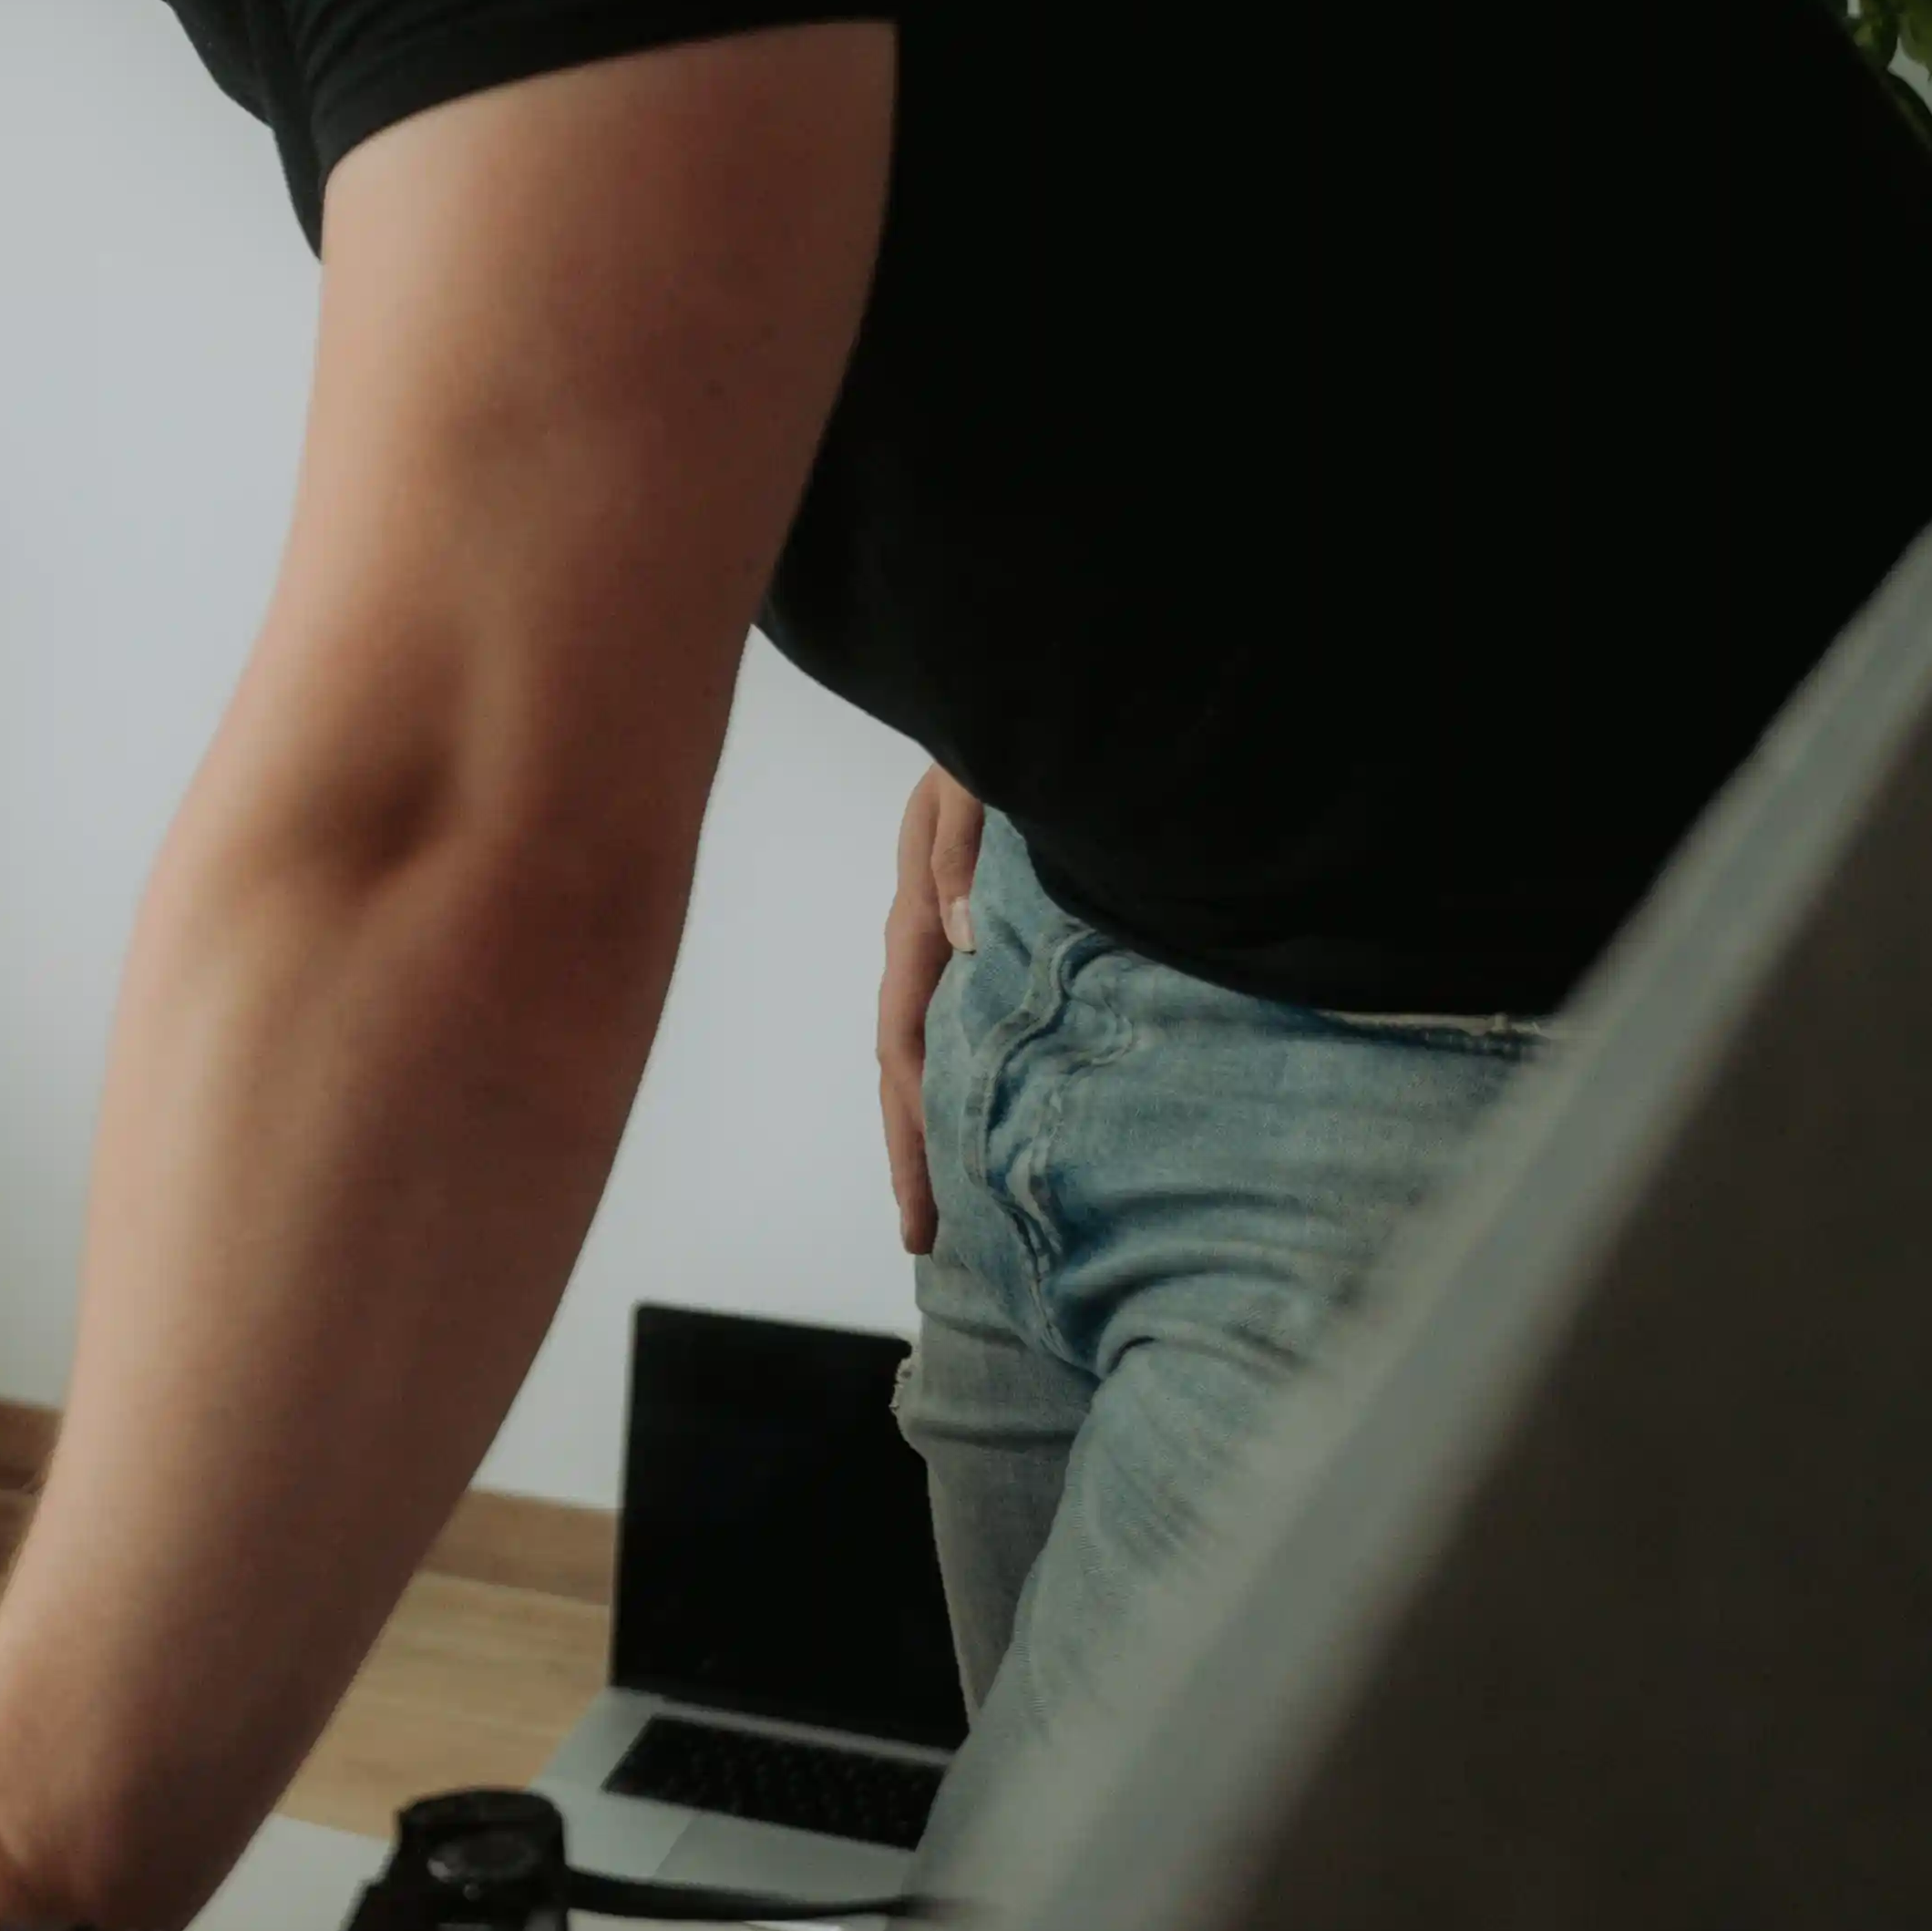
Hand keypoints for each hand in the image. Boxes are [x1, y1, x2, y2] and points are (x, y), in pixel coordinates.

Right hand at [878, 763, 984, 1252]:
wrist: (1028, 687)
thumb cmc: (1007, 722)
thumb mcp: (976, 776)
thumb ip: (962, 845)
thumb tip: (962, 938)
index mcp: (921, 911)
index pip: (903, 1041)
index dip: (908, 1127)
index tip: (920, 1209)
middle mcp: (934, 933)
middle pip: (908, 1062)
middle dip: (911, 1152)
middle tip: (923, 1242)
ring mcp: (961, 929)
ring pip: (939, 1043)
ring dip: (936, 1119)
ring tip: (951, 1200)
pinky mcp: (997, 922)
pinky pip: (975, 1013)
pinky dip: (974, 1072)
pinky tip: (993, 1107)